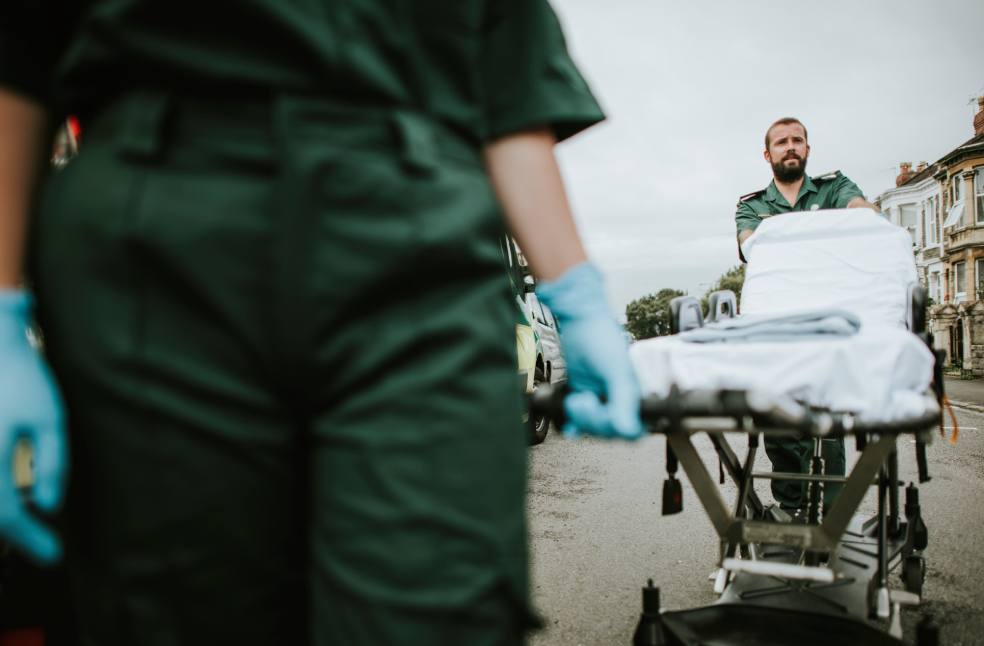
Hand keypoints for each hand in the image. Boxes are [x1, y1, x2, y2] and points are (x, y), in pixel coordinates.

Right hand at [0, 290, 66, 563]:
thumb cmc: (21, 377)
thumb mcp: (51, 418)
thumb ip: (52, 464)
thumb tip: (50, 507)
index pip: (4, 515)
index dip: (29, 539)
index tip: (55, 555)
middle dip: (12, 533)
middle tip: (42, 544)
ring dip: (0, 516)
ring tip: (25, 526)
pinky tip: (11, 499)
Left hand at [536, 263, 641, 438]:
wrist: (580, 319)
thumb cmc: (602, 338)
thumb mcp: (616, 371)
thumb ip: (623, 400)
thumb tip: (627, 430)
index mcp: (635, 395)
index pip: (632, 430)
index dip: (616, 427)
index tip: (604, 413)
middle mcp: (620, 399)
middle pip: (610, 430)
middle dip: (593, 419)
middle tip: (581, 401)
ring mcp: (602, 397)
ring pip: (594, 426)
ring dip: (581, 418)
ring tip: (574, 400)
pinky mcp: (584, 392)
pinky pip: (580, 419)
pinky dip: (574, 425)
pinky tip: (569, 428)